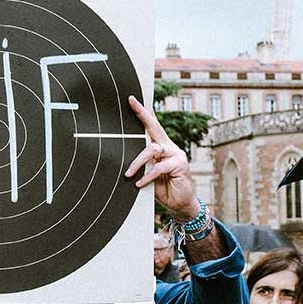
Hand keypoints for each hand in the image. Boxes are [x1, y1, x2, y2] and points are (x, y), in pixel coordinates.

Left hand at [123, 96, 199, 220]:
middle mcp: (169, 147)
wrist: (179, 204)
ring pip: (152, 150)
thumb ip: (141, 164)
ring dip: (137, 162)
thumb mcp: (147, 174)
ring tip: (128, 174)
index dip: (142, 113)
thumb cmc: (162, 188)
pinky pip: (159, 167)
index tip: (131, 100)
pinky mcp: (179, 164)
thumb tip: (123, 157)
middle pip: (154, 127)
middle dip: (142, 114)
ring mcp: (175, 154)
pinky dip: (147, 176)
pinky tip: (139, 183)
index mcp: (161, 147)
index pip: (151, 127)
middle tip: (132, 103)